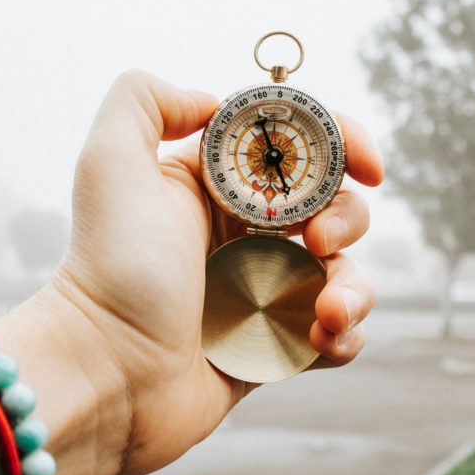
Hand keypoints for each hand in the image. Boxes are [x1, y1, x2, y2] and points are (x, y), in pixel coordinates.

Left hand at [0, 71, 382, 474]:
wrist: (105, 374)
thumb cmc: (111, 269)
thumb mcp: (111, 161)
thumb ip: (145, 99)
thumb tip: (212, 100)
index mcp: (218, 186)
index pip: (299, 147)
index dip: (343, 144)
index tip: (369, 166)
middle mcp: (246, 233)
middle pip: (336, 206)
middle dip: (348, 218)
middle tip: (318, 241)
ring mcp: (265, 291)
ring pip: (346, 272)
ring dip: (356, 287)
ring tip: (326, 313)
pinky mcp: (275, 345)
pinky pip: (339, 332)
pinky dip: (345, 335)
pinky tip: (318, 342)